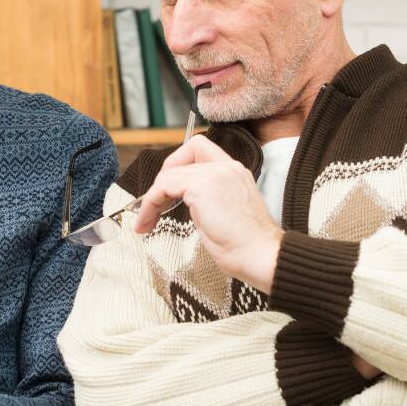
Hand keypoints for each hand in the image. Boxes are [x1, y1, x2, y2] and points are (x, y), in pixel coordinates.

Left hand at [133, 135, 282, 292]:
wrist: (260, 255)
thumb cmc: (247, 245)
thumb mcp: (228, 212)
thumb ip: (210, 199)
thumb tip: (188, 202)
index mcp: (235, 171)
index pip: (201, 149)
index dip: (180, 163)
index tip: (170, 190)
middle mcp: (226, 167)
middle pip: (184, 155)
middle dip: (164, 177)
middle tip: (155, 202)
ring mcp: (214, 174)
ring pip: (169, 174)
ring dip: (151, 198)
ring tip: (145, 221)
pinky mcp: (201, 188)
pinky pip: (163, 187)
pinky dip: (150, 204)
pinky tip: (147, 222)